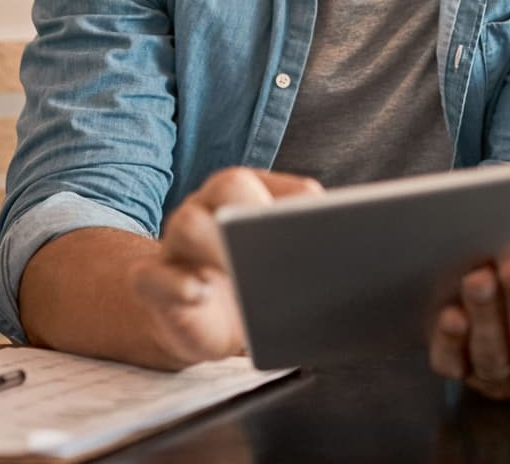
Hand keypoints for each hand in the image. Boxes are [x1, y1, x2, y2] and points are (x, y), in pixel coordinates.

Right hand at [125, 167, 321, 367]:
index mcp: (257, 197)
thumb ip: (314, 253)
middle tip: (277, 240)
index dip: (305, 205)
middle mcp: (214, 208)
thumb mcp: (291, 270)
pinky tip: (199, 293)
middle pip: (228, 186)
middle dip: (254, 207)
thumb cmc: (260, 287)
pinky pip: (152, 276)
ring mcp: (178, 243)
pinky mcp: (152, 283)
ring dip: (214, 245)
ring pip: (188, 225)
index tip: (325, 227)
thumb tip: (357, 259)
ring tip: (239, 269)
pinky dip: (176, 284)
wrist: (208, 321)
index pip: (286, 188)